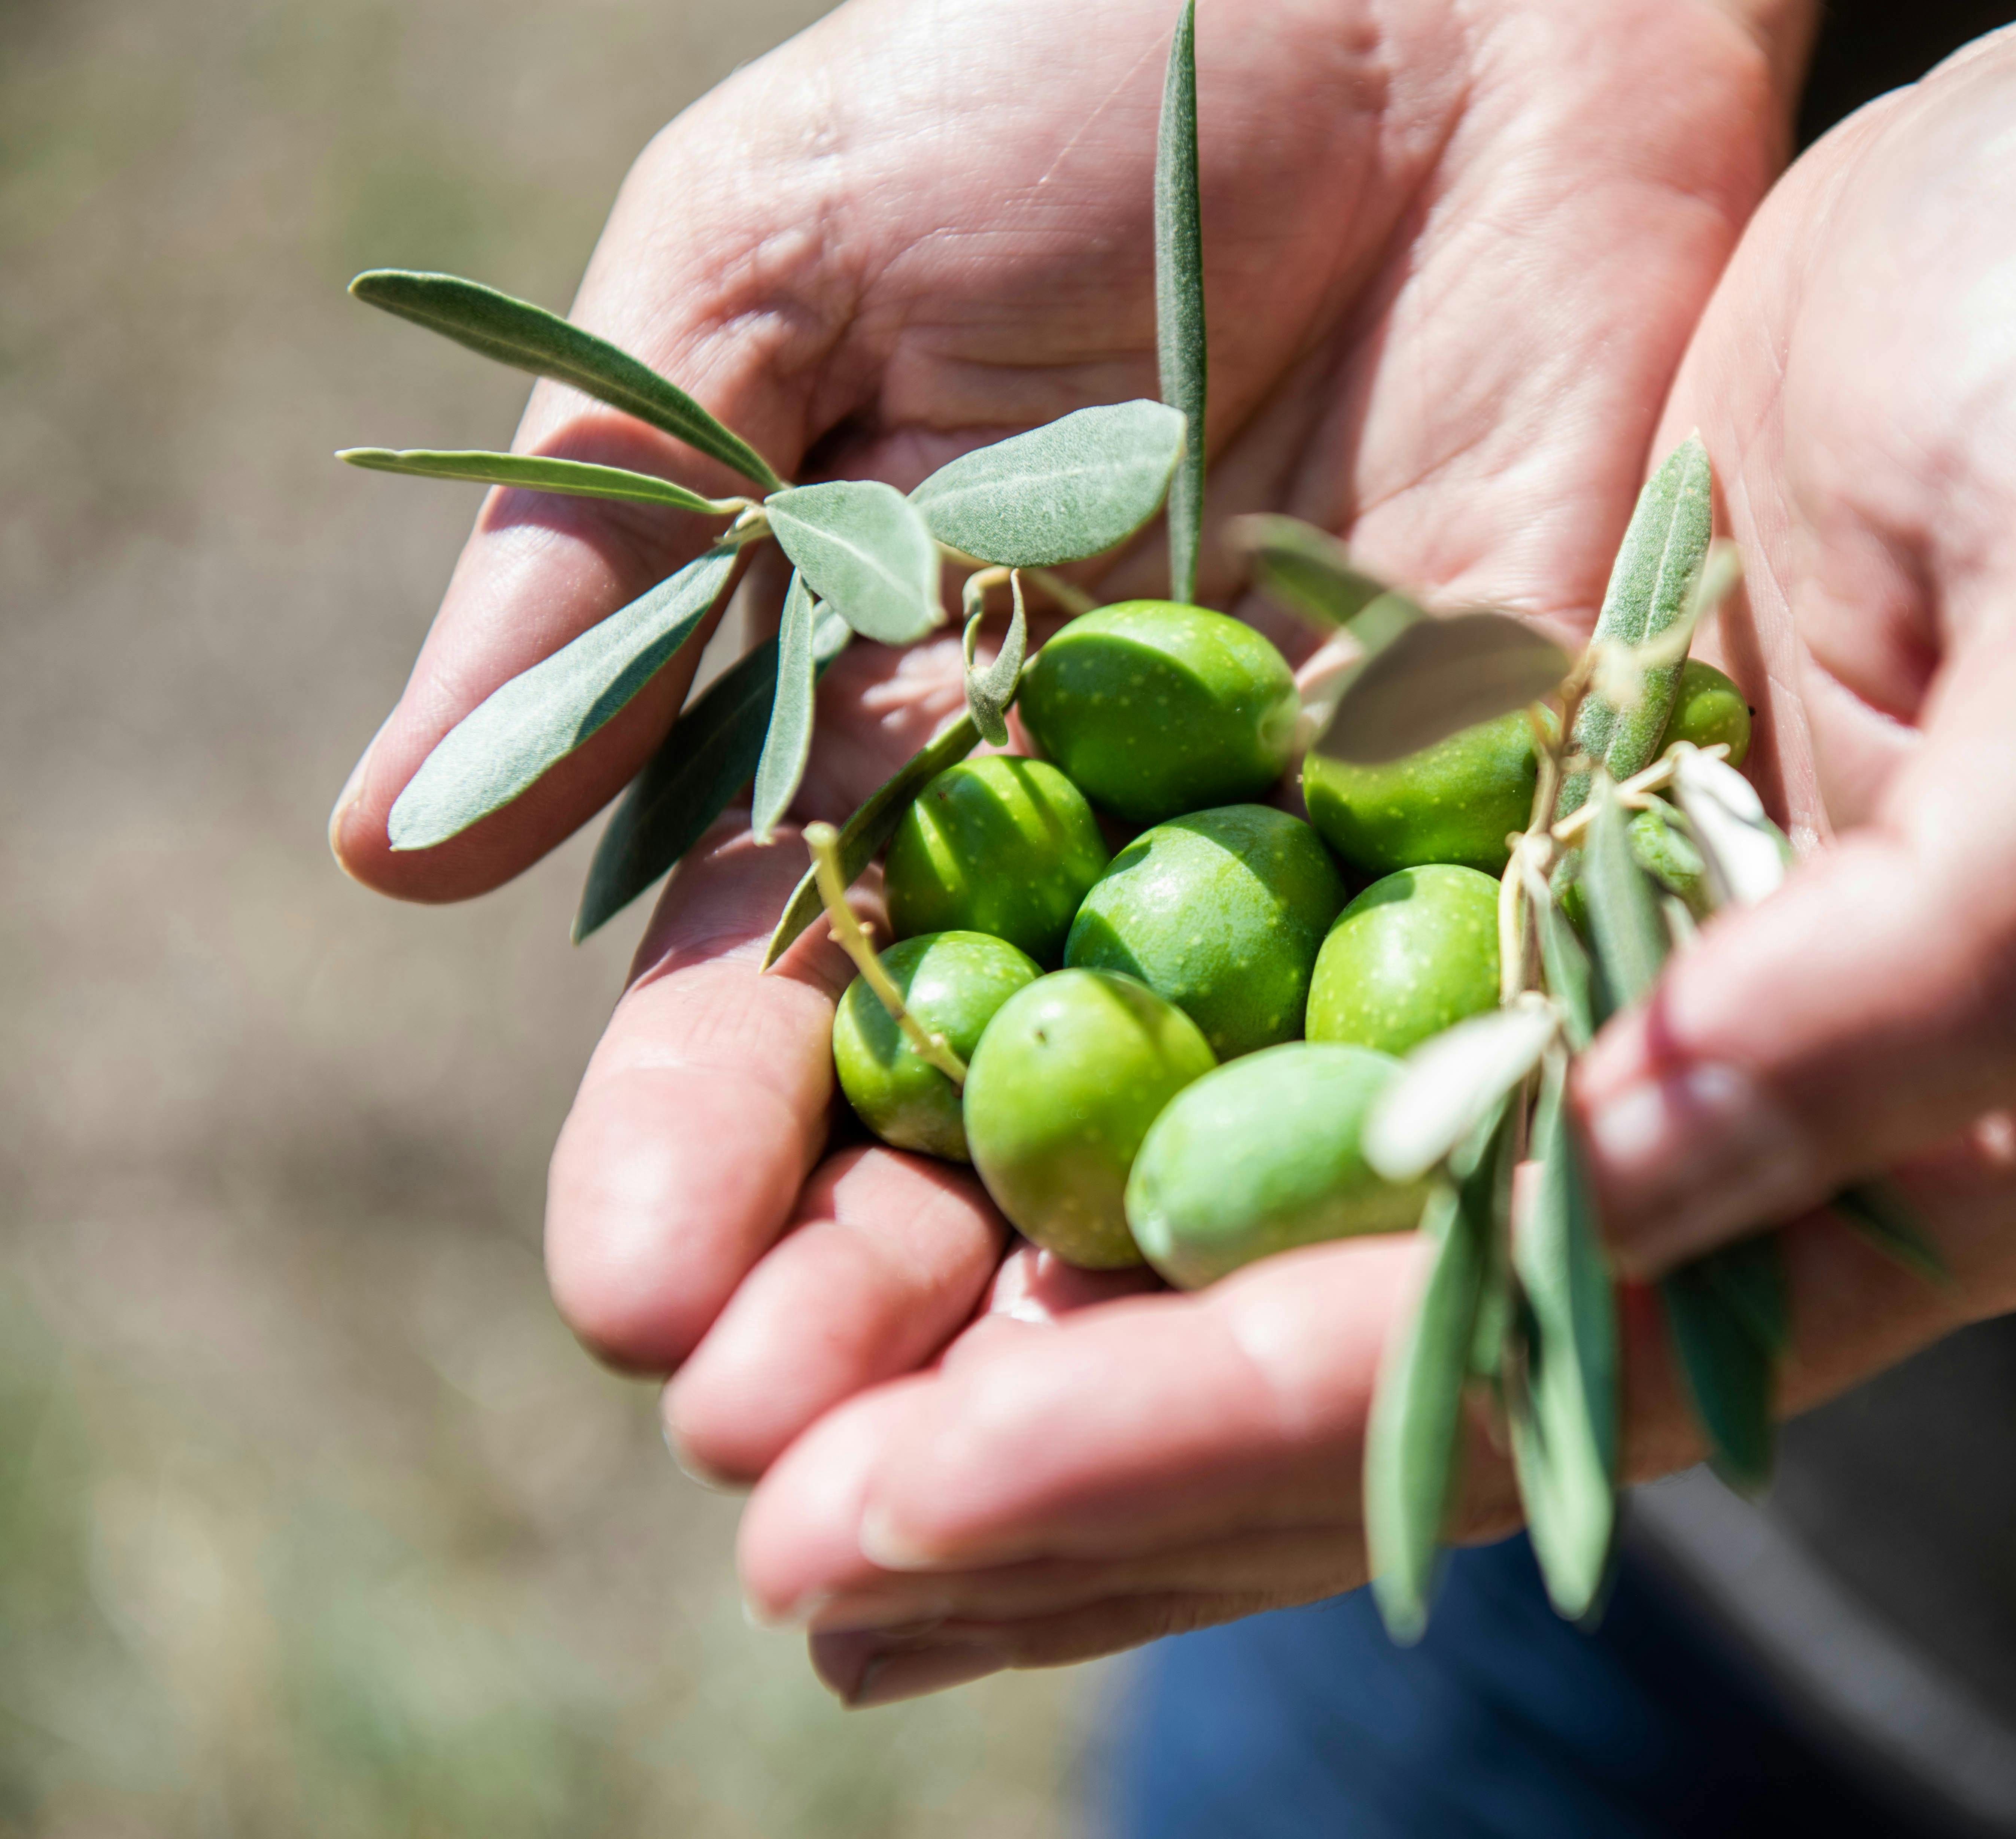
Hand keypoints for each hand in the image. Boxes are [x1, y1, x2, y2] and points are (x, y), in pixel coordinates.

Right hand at [356, 0, 1807, 1697]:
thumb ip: (618, 544)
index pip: (774, 985)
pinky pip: (1443, 1008)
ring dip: (1100, 1297)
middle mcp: (1095, 818)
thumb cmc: (1075, 47)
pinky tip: (1296, 1317)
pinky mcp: (1516, 788)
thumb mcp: (776, 259)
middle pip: (975, 1106)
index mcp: (898, 715)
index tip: (641, 1290)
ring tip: (1014, 1467)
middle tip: (799, 1454)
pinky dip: (1378, 1156)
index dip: (699, 1141)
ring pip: (1191, 1119)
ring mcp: (1308, 826)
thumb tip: (402, 845)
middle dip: (884, 1280)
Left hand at [724, 11, 2015, 1701]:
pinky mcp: (1536, 870)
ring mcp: (1643, 1011)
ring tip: (793, 1484)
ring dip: (1061, 1360)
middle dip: (1092, 1468)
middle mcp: (1781, 1129)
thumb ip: (1955, 942)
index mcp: (1964, 1136)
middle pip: (1393, 1357)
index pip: (1539, 1342)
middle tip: (796, 1560)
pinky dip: (1113, 1161)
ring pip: (1317, 1252)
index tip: (943, 1498)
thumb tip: (1655, 1146)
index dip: (1232, 1435)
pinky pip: (1299, 1062)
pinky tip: (925, 1227)